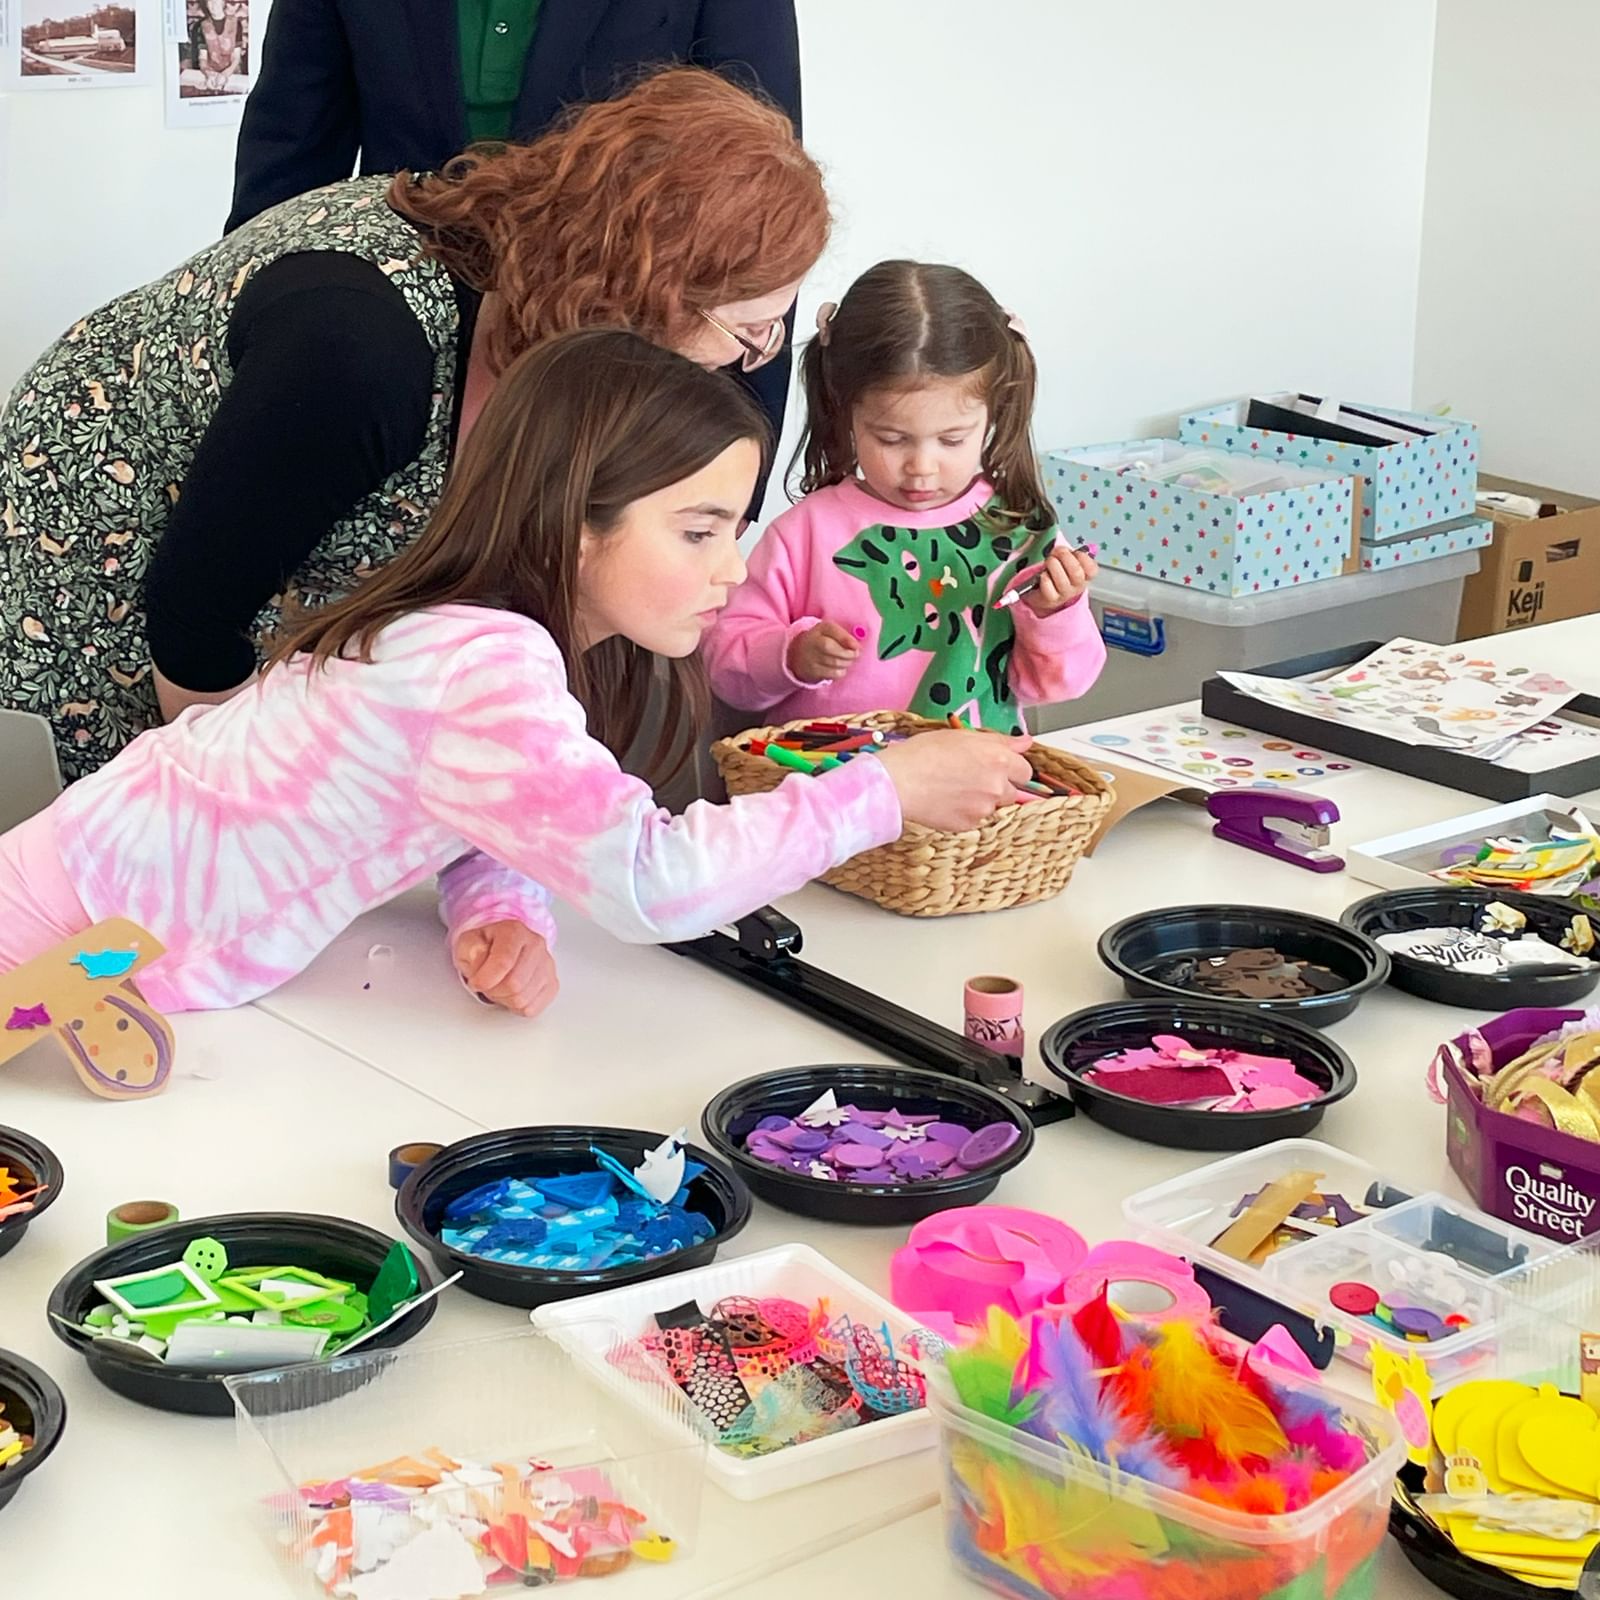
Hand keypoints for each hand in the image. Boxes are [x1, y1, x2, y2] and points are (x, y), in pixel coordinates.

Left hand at [452, 920, 558, 1018]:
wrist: (502, 948)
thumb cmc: (486, 947)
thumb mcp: (468, 943)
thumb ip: (472, 950)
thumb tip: (480, 959)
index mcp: (514, 931)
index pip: (503, 962)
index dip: (485, 979)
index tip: (475, 982)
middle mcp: (535, 945)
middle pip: (514, 984)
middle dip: (493, 991)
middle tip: (486, 985)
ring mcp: (547, 964)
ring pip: (522, 999)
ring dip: (504, 999)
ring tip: (499, 987)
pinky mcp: (552, 983)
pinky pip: (532, 1008)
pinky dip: (517, 1007)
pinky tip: (511, 993)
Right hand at [788, 620, 859, 682]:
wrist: (797, 655)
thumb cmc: (821, 641)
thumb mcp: (831, 632)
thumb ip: (844, 636)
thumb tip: (857, 647)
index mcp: (820, 629)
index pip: (832, 630)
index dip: (846, 639)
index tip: (857, 646)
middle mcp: (813, 642)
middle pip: (834, 649)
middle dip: (849, 654)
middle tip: (855, 654)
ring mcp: (811, 658)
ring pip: (836, 663)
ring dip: (847, 663)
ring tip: (847, 661)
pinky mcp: (813, 672)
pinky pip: (833, 674)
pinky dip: (841, 672)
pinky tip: (840, 668)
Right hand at [875, 729, 1034, 831]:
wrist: (898, 781)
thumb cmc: (924, 754)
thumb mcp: (963, 736)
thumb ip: (1000, 740)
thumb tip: (1024, 742)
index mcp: (999, 760)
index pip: (1025, 771)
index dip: (1012, 768)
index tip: (999, 767)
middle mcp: (997, 786)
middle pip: (1012, 792)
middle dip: (999, 786)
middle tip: (972, 777)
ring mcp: (983, 809)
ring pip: (992, 807)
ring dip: (981, 800)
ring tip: (954, 788)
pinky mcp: (968, 825)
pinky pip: (975, 820)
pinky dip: (965, 812)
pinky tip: (947, 800)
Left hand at [1022, 546, 1097, 615]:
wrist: (1045, 593)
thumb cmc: (1058, 574)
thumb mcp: (1068, 562)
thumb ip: (1070, 554)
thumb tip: (1063, 549)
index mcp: (1085, 576)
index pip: (1092, 569)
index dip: (1082, 557)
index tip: (1075, 552)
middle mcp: (1077, 586)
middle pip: (1076, 571)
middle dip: (1064, 556)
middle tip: (1057, 552)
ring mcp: (1065, 593)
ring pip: (1061, 578)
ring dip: (1052, 564)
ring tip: (1049, 562)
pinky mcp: (1051, 599)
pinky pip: (1048, 585)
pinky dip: (1044, 576)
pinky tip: (1044, 575)